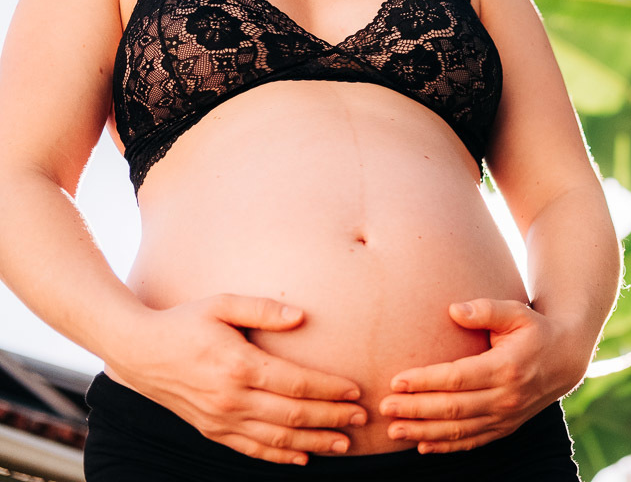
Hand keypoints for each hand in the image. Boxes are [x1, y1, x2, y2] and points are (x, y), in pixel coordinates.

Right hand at [108, 294, 367, 464]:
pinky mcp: (211, 430)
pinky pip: (251, 449)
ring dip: (313, 442)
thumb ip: (263, 309)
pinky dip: (279, 456)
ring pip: (276, 438)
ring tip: (344, 444)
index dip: (330, 390)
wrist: (138, 351)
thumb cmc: (184, 321)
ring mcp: (220, 419)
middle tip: (363, 419)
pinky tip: (303, 457)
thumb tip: (302, 316)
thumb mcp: (222, 303)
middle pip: (293, 415)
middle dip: (332, 419)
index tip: (356, 391)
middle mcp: (231, 398)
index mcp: (239, 365)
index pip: (297, 384)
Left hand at [378, 298, 589, 453]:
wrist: (566, 359)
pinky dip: (446, 447)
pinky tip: (421, 445)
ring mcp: (506, 416)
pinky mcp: (506, 428)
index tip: (397, 380)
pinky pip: (472, 442)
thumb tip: (453, 310)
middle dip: (415, 409)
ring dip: (423, 432)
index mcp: (506, 367)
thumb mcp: (517, 312)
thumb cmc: (535, 330)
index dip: (425, 381)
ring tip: (393, 430)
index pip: (457, 378)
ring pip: (459, 431)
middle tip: (385, 406)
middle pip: (453, 408)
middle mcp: (506, 397)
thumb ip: (486, 309)